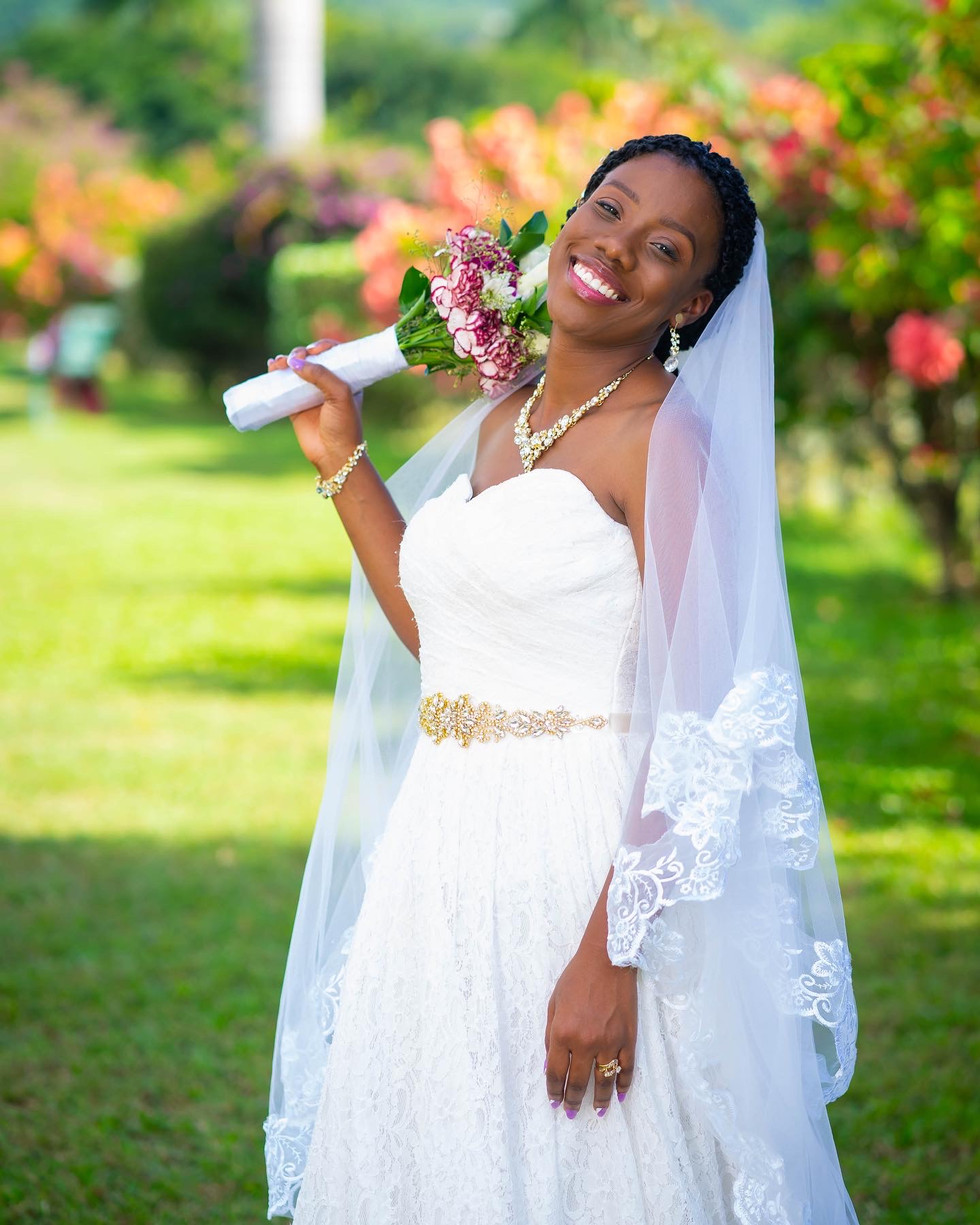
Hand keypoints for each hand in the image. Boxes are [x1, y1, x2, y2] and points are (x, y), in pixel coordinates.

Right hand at [266, 338, 364, 474]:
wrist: (333, 454)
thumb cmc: (344, 425)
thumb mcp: (340, 395)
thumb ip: (321, 375)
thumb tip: (295, 362)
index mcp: (345, 379)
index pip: (333, 354)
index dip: (322, 346)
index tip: (315, 350)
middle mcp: (327, 384)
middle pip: (311, 358)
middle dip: (301, 353)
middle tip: (296, 357)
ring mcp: (310, 394)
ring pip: (296, 369)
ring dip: (286, 360)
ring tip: (280, 362)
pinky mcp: (295, 406)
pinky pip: (283, 386)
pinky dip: (276, 373)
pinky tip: (272, 366)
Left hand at [544, 939, 636, 1119]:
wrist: (608, 960)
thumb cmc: (577, 978)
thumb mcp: (554, 1003)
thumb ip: (550, 1034)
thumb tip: (549, 1063)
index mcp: (562, 1032)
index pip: (555, 1071)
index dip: (554, 1089)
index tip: (554, 1101)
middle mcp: (585, 1042)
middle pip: (578, 1081)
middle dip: (573, 1100)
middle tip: (571, 1112)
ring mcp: (609, 1042)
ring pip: (604, 1081)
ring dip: (600, 1100)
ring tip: (597, 1111)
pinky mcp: (628, 1038)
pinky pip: (627, 1069)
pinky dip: (623, 1085)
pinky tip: (619, 1095)